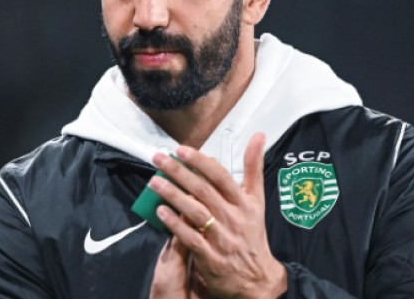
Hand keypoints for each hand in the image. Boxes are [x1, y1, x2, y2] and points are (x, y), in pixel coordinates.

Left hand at [148, 133, 287, 298]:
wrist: (258, 278)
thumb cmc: (253, 235)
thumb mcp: (258, 200)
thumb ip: (254, 168)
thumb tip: (258, 136)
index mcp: (245, 203)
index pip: (222, 176)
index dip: (201, 162)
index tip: (182, 150)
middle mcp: (234, 218)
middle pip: (204, 190)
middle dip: (179, 172)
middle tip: (159, 159)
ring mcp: (222, 238)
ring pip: (195, 212)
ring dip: (173, 195)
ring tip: (154, 182)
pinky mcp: (211, 257)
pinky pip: (190, 237)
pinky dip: (175, 224)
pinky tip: (161, 212)